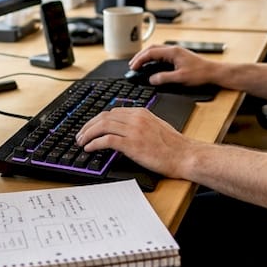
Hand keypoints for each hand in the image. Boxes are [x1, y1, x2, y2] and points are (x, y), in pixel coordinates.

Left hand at [75, 107, 191, 178]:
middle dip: (88, 125)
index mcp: (142, 112)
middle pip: (104, 116)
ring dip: (87, 134)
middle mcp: (136, 118)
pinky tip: (89, 148)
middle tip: (80, 134)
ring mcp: (134, 130)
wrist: (185, 155)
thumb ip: (140, 125)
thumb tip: (125, 131)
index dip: (97, 119)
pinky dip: (94, 143)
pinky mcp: (132, 144)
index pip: (112, 111)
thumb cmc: (175, 146)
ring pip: (102, 126)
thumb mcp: (156, 127)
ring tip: (80, 141)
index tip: (90, 127)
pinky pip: (106, 140)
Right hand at [127, 44, 219, 85]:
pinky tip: (151, 64)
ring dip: (146, 56)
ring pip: (156, 50)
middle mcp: (173, 49)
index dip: (140, 59)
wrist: (213, 72)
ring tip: (138, 64)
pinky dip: (153, 58)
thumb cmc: (201, 73)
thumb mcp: (180, 78)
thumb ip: (164, 78)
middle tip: (132, 65)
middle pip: (152, 49)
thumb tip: (152, 79)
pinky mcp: (178, 56)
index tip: (133, 67)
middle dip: (140, 56)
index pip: (151, 52)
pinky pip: (161, 54)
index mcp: (172, 52)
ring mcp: (176, 52)